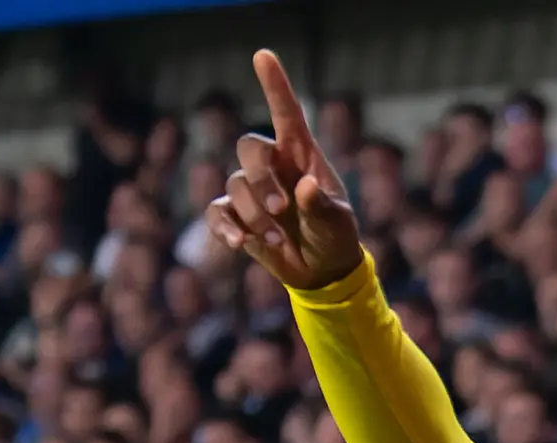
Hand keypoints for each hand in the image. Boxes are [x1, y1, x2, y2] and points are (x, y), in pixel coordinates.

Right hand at [206, 52, 365, 293]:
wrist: (322, 272)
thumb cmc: (335, 237)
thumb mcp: (339, 225)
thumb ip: (323, 207)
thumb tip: (304, 188)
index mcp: (301, 157)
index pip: (286, 114)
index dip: (274, 85)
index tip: (263, 56)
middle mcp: (273, 166)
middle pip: (249, 147)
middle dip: (260, 178)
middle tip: (280, 210)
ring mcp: (252, 190)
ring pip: (234, 184)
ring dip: (254, 214)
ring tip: (275, 239)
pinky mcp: (237, 217)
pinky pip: (217, 212)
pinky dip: (225, 227)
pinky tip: (238, 244)